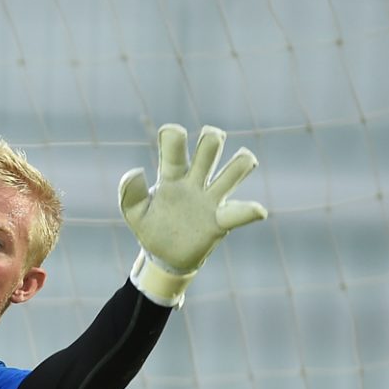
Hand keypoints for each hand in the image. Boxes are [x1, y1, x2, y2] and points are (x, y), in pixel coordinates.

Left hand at [118, 123, 267, 305]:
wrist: (164, 256)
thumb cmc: (150, 227)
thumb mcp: (134, 213)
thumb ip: (130, 194)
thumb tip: (136, 171)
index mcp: (171, 176)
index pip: (174, 149)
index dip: (174, 137)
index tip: (171, 131)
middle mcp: (195, 182)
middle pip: (209, 151)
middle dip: (212, 140)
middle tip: (212, 136)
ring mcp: (211, 199)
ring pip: (233, 173)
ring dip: (240, 163)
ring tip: (245, 159)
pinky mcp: (221, 221)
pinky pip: (240, 213)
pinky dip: (250, 211)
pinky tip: (257, 211)